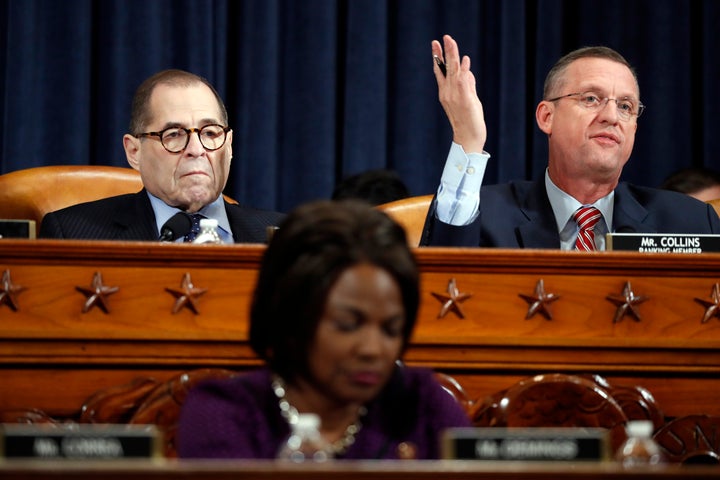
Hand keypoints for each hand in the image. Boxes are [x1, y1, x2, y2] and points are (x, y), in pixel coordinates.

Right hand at [432, 35, 486, 153]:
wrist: (468, 138)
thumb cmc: (469, 121)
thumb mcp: (469, 100)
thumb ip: (468, 85)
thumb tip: (468, 72)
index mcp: (446, 93)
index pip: (440, 71)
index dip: (437, 57)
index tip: (435, 45)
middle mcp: (448, 93)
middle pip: (446, 68)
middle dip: (445, 51)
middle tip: (444, 37)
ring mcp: (455, 96)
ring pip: (453, 71)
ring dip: (453, 55)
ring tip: (451, 41)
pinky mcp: (465, 100)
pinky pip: (463, 82)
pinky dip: (464, 70)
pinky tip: (465, 59)